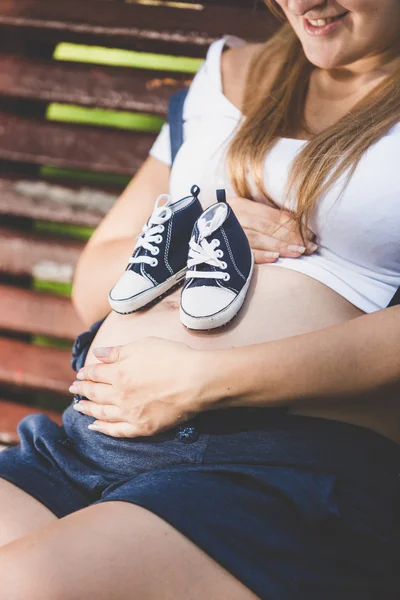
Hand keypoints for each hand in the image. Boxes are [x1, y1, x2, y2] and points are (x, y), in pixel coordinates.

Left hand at [69, 338, 212, 437]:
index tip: (80, 373)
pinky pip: (117, 431)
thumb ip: (118, 351)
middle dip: (82, 390)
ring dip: (87, 409)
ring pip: (101, 413)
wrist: (196, 381)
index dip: (86, 373)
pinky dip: (103, 429)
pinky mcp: (142, 427)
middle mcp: (119, 395)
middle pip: (95, 393)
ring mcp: (130, 413)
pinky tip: (95, 427)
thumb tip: (98, 354)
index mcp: (119, 373)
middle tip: (73, 388)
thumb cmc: (172, 357)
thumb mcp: (143, 345)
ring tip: (78, 407)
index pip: (96, 373)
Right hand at [228, 196, 316, 263]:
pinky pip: (243, 252)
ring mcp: (226, 233)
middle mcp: (233, 216)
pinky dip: (260, 255)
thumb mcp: (243, 217)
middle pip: (267, 226)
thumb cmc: (224, 228)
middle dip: (291, 237)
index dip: (293, 224)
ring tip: (298, 252)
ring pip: (258, 238)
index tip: (311, 234)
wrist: (191, 238)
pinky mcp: (222, 249)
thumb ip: (265, 218)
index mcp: (240, 205)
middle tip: (310, 247)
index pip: (272, 214)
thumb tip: (296, 222)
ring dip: (280, 246)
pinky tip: (275, 258)